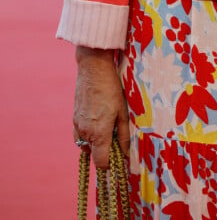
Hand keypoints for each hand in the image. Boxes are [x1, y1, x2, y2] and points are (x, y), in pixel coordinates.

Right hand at [73, 46, 129, 168]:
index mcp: (99, 133)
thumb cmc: (111, 89)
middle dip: (103, 151)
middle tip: (115, 138)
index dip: (109, 165)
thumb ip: (124, 134)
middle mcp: (85, 133)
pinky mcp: (73, 118)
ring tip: (106, 128)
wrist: (93, 69)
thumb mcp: (122, 111)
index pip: (101, 162)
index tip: (117, 159)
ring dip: (95, 143)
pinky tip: (96, 122)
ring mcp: (77, 126)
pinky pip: (79, 135)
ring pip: (85, 145)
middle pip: (93, 154)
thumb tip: (126, 153)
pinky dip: (87, 135)